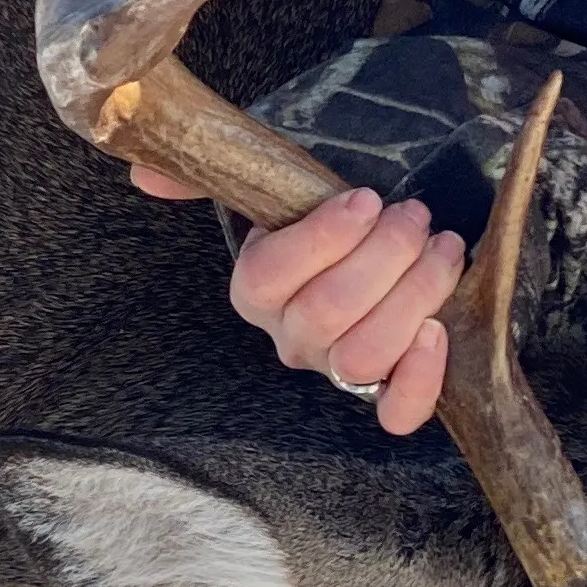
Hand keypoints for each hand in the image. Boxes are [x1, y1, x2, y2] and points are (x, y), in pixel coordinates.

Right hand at [130, 170, 459, 433]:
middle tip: (412, 215)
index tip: (365, 199)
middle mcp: (291, 336)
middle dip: (382, 257)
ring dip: (414, 295)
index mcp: (256, 290)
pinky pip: (397, 412)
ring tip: (440, 246)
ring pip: (364, 355)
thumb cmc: (330, 212)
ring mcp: (338, 368)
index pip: (270, 277)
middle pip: (325, 314)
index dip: (322, 239)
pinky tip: (438, 330)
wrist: (384, 239)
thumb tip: (146, 173)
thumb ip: (210, 175)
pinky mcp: (387, 391)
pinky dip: (420, 380)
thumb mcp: (272, 183)